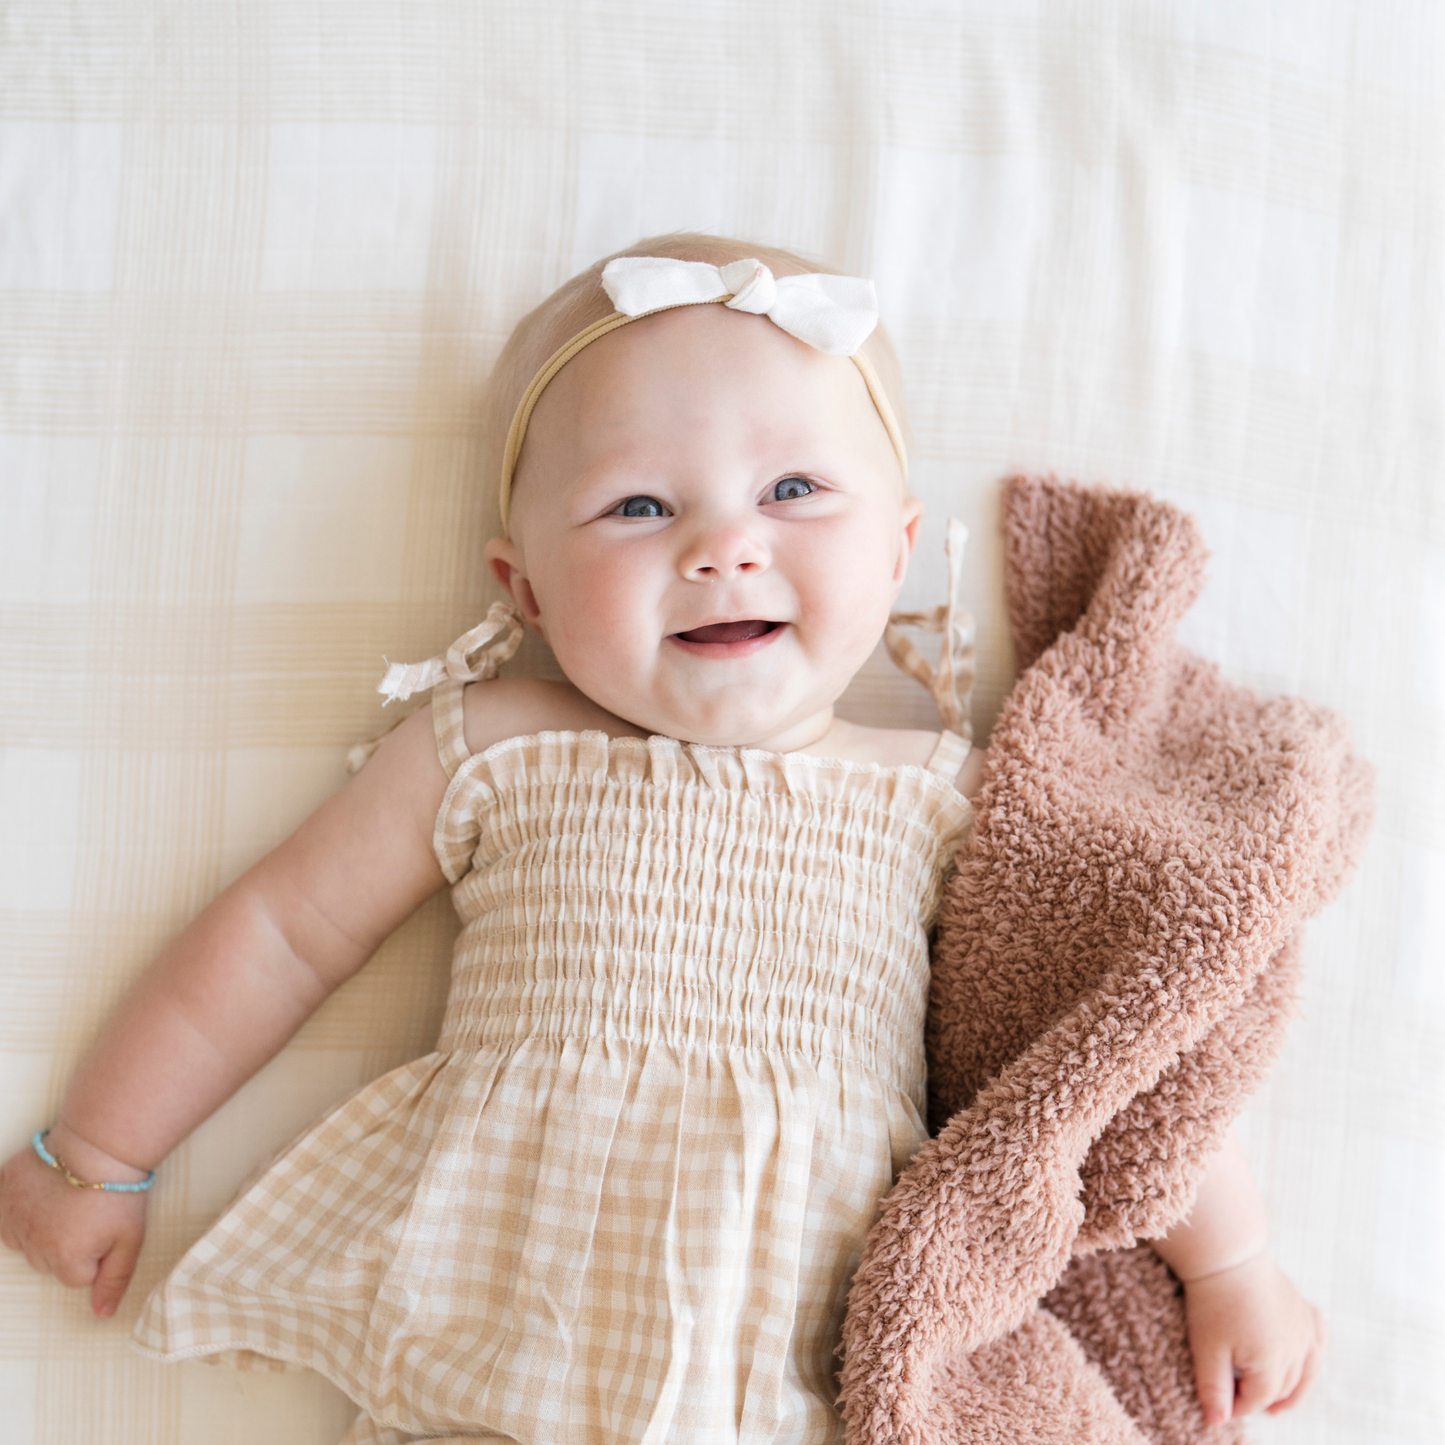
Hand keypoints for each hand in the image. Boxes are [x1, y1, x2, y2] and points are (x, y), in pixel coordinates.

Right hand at [0, 1126, 148, 1318]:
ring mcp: (12, 1220)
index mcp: (65, 1261)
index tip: (107, 1226)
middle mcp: (32, 1247)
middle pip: (49, 1261)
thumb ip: (114, 1280)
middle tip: (89, 1211)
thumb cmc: (119, 1191)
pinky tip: (44, 1191)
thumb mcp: (131, 1239)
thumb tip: (102, 1316)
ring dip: (44, 1227)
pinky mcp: (1, 1195)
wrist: (99, 1143)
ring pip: (27, 1240)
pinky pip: (6, 1216)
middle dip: (69, 1243)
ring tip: (68, 1199)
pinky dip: (21, 1208)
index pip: (78, 1277)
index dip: (98, 1251)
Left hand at [1181, 1249, 1325, 1424]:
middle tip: (1242, 1403)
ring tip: (1278, 1404)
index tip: (1219, 1406)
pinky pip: (1318, 1338)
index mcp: (1273, 1364)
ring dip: (1294, 1390)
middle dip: (1263, 1398)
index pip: (1257, 1399)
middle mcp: (1297, 1350)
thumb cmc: (1213, 1301)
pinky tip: (1306, 1356)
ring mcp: (1305, 1329)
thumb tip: (1216, 1423)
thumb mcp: (1206, 1349)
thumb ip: (1213, 1389)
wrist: (1227, 1255)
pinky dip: (1313, 1353)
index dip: (1237, 1406)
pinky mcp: (1304, 1309)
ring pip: (1308, 1371)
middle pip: (1282, 1388)